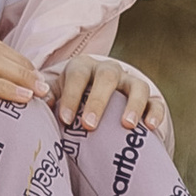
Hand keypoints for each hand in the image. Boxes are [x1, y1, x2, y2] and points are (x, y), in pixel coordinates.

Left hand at [41, 53, 171, 138]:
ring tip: (126, 126)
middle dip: (98, 101)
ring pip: (137, 86)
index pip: (77, 75)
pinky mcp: (149, 97)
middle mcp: (109, 71)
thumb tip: (40, 105)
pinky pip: (156, 102)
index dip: (71, 96)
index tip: (65, 120)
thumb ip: (50, 99)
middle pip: (107, 77)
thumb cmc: (75, 98)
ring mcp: (131, 83)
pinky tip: (151, 128)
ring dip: (132, 105)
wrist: (100, 94)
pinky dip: (155, 113)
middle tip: (90, 125)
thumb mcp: (60, 94)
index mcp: (83, 67)